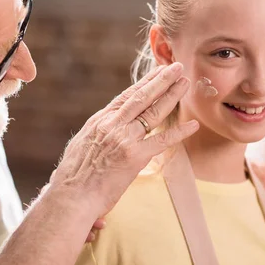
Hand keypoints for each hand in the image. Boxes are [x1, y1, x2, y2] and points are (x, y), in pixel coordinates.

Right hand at [50, 62, 198, 220]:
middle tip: (176, 67)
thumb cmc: (73, 178)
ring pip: (153, 111)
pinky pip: (162, 140)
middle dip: (160, 80)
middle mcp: (112, 124)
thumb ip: (98, 134)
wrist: (70, 197)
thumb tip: (106, 131)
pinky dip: (179, 132)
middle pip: (141, 97)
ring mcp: (124, 139)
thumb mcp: (82, 145)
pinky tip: (193, 124)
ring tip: (185, 82)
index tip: (157, 72)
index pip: (126, 97)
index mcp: (99, 121)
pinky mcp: (135, 156)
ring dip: (171, 94)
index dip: (144, 83)